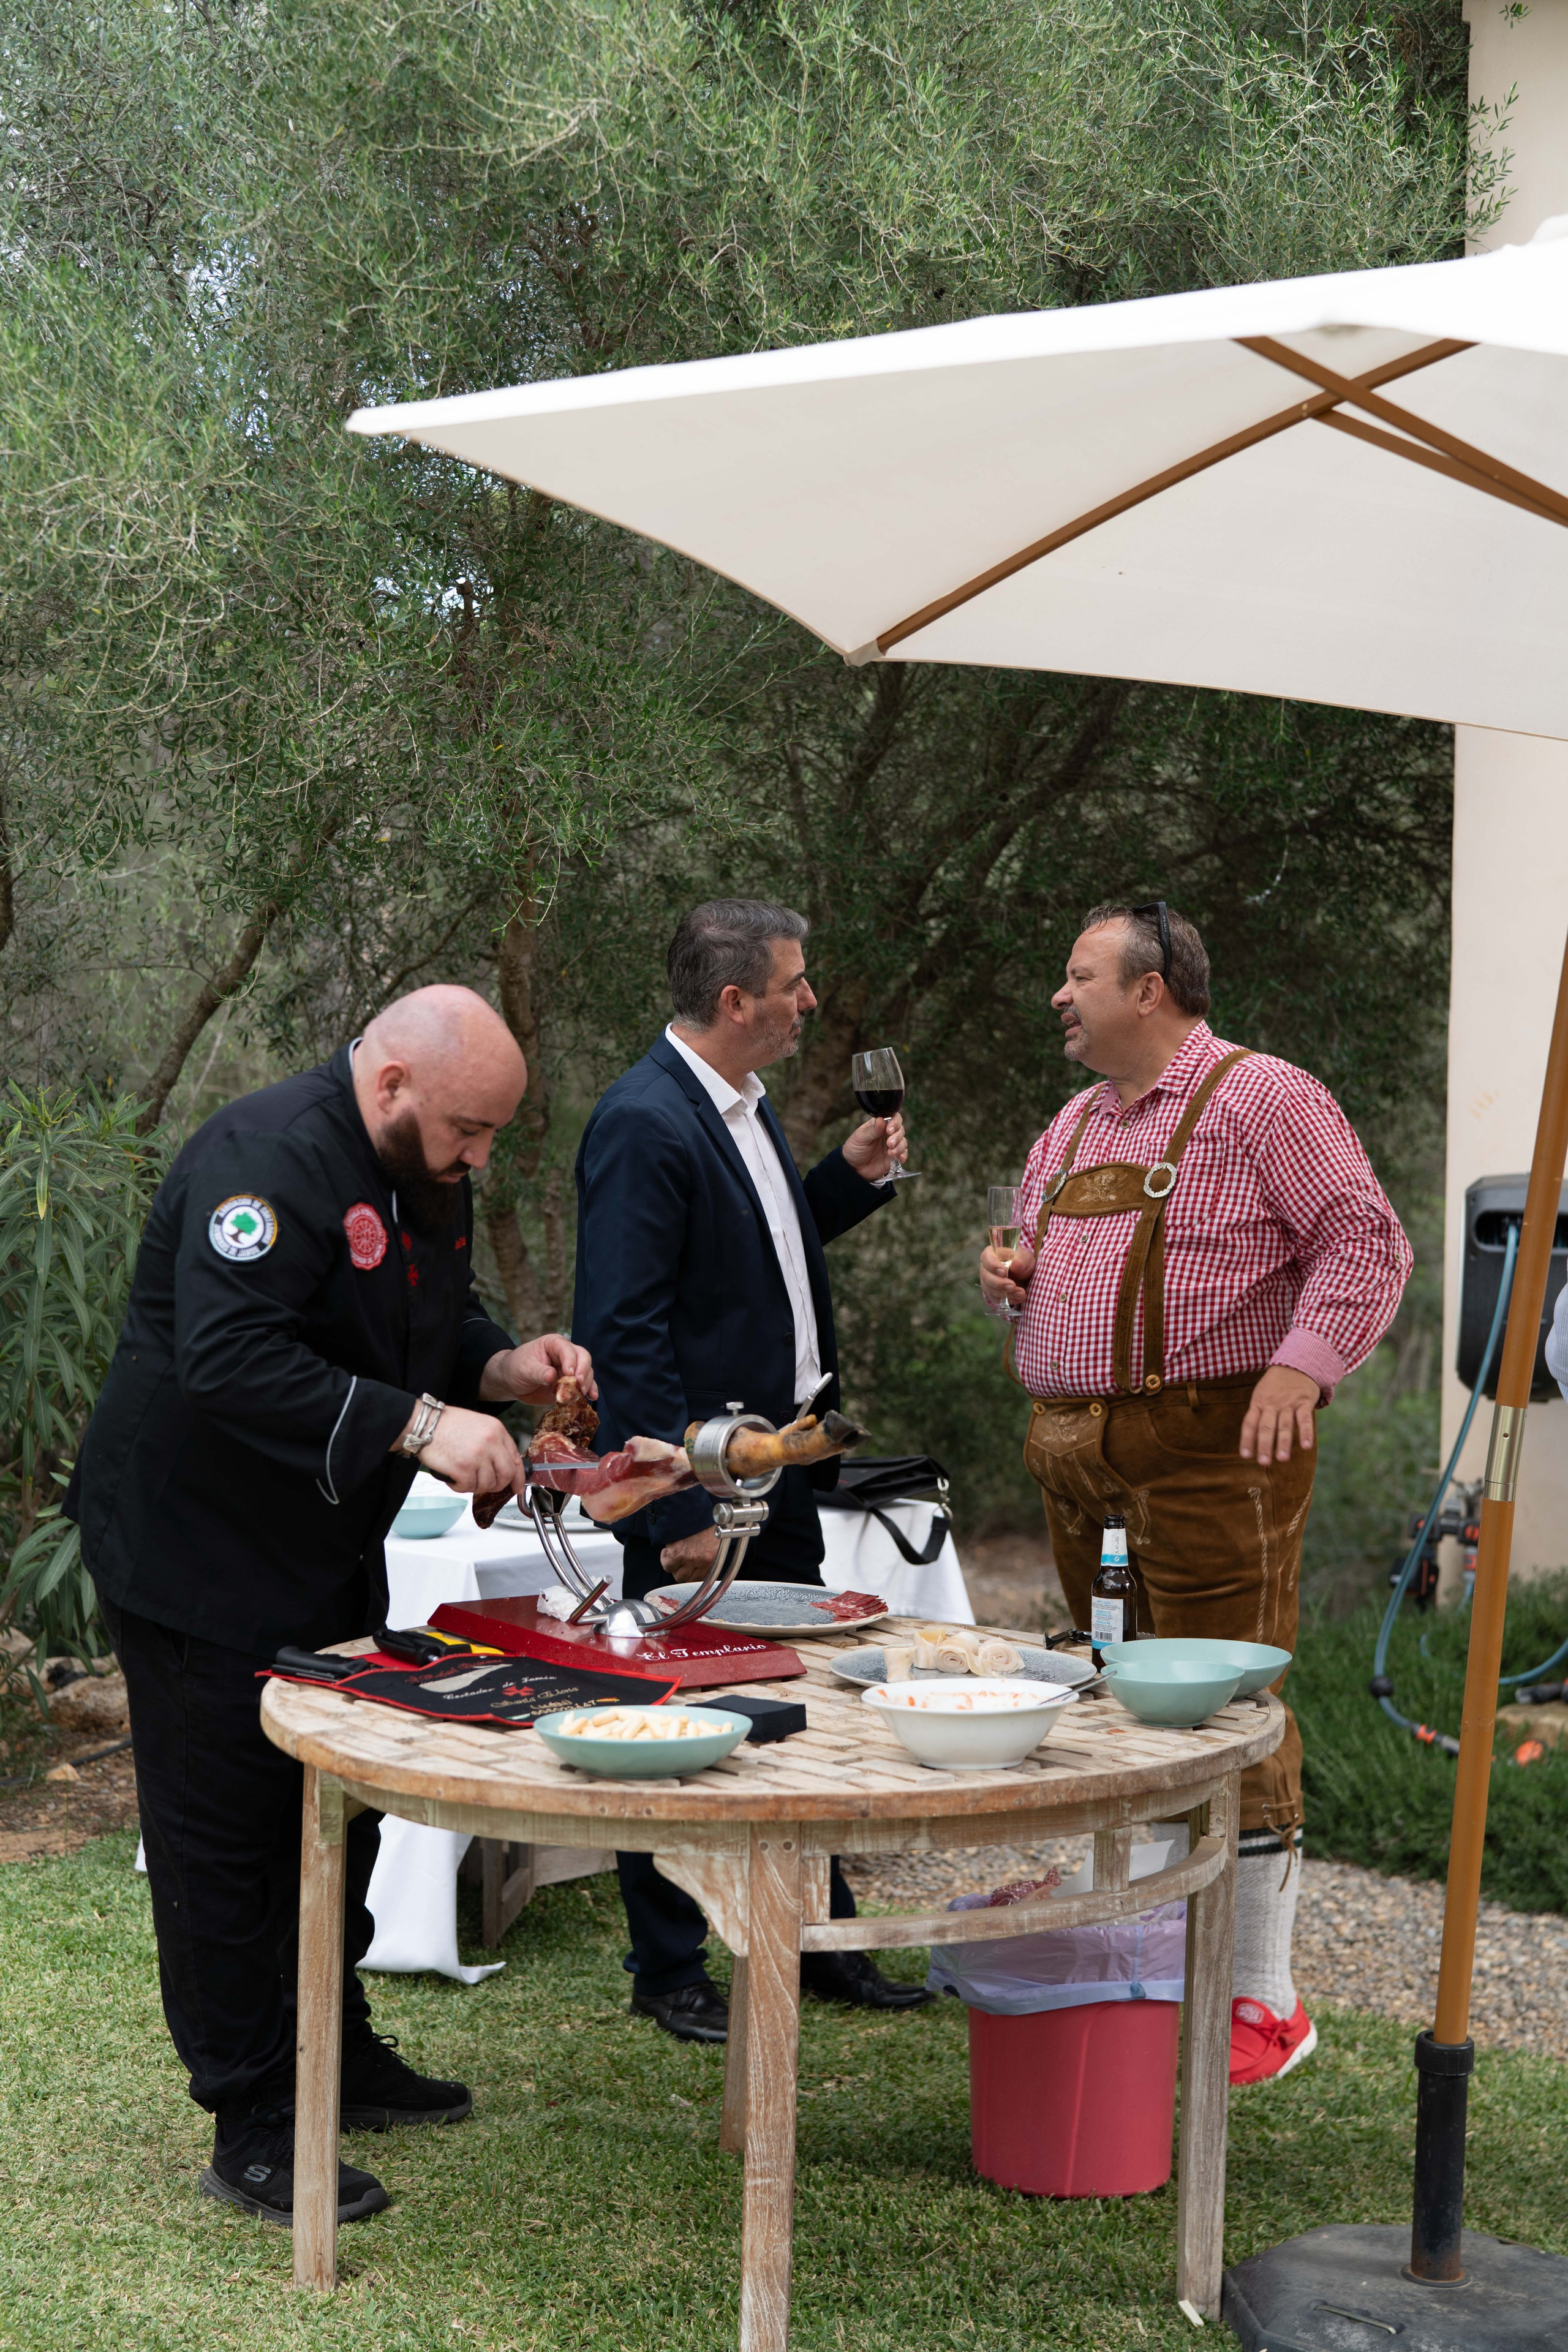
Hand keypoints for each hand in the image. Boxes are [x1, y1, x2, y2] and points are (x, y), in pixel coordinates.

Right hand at [409, 1405, 524, 1495]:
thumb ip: (494, 1443)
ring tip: (463, 1475)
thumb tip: (503, 1465)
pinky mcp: (463, 1468)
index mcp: (497, 1430)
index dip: (518, 1477)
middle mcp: (490, 1442)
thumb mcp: (479, 1425)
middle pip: (506, 1475)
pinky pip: (468, 1487)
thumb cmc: (448, 1424)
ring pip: (487, 1484)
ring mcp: (477, 1455)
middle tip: (486, 1485)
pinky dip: (460, 1486)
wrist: (425, 1423)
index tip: (517, 1487)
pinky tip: (453, 1477)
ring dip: (475, 1485)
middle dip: (497, 1485)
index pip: (515, 1459)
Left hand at [480, 1333, 596, 1405]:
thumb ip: (538, 1372)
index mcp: (554, 1344)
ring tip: (582, 1394)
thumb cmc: (517, 1368)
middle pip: (583, 1357)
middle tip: (579, 1385)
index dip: (570, 1360)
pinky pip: (584, 1385)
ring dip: (586, 1383)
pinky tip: (592, 1397)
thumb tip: (552, 1376)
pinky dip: (589, 1391)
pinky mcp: (570, 1383)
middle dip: (583, 1371)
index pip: (567, 1349)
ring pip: (586, 1372)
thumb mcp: (524, 1369)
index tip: (570, 1374)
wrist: (513, 1381)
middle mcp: (566, 1354)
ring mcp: (570, 1369)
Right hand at [660, 1526, 720, 1575]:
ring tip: (672, 1556)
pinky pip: (668, 1566)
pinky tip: (666, 1551)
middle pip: (689, 1579)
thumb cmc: (700, 1520)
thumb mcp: (711, 1537)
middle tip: (678, 1562)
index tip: (688, 1569)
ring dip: (673, 1567)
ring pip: (678, 1575)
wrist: (690, 1508)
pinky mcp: (677, 1555)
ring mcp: (689, 1559)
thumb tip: (701, 1558)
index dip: (693, 1574)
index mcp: (712, 1557)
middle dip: (682, 1572)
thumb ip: (707, 1551)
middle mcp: (702, 1560)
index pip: (702, 1577)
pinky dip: (665, 1560)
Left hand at [843, 1111, 907, 1181]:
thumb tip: (881, 1119)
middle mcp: (887, 1134)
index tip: (889, 1130)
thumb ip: (872, 1130)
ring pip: (903, 1142)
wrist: (853, 1168)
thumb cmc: (854, 1149)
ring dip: (899, 1146)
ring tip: (890, 1153)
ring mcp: (892, 1145)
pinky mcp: (894, 1157)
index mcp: (879, 1125)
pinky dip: (903, 1155)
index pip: (893, 1118)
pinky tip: (899, 1158)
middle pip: (900, 1129)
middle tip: (889, 1143)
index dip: (895, 1122)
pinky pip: (903, 1154)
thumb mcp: (860, 1138)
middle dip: (897, 1136)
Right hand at [980, 1238, 1034, 1311]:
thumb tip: (1015, 1264)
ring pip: (989, 1289)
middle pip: (986, 1276)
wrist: (1024, 1274)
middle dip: (1000, 1283)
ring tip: (1021, 1293)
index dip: (993, 1265)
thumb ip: (1020, 1261)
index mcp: (991, 1254)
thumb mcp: (1025, 1259)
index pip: (986, 1258)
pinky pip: (995, 1298)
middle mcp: (985, 1267)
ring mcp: (987, 1281)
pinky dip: (1007, 1299)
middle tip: (1013, 1286)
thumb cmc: (1022, 1262)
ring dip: (1005, 1293)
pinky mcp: (991, 1292)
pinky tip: (1018, 1297)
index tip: (1003, 1272)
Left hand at [1240, 1368, 1319, 1464]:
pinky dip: (1305, 1433)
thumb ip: (1258, 1414)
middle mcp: (1271, 1404)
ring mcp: (1288, 1403)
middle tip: (1263, 1462)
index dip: (1247, 1440)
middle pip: (1266, 1426)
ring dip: (1283, 1442)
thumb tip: (1251, 1439)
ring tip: (1282, 1459)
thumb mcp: (1261, 1395)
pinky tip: (1306, 1446)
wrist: (1296, 1364)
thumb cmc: (1276, 1386)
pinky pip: (1304, 1419)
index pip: (1249, 1423)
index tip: (1245, 1456)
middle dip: (1264, 1445)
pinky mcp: (1304, 1402)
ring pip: (1284, 1425)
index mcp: (1258, 1403)